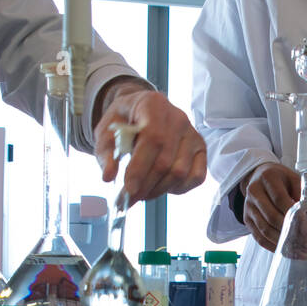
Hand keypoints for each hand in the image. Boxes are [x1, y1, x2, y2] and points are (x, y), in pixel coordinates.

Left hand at [94, 82, 207, 201]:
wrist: (142, 111)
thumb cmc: (124, 121)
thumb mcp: (106, 131)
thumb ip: (105, 153)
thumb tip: (108, 177)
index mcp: (153, 105)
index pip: (152, 139)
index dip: (140, 167)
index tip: (128, 189)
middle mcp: (178, 118)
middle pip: (166, 161)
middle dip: (146, 186)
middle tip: (129, 199)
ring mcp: (193, 134)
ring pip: (180, 172)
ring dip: (159, 190)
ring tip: (142, 194)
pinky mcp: (200, 149)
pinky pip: (196, 176)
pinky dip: (179, 188)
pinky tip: (162, 187)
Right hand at [241, 162, 300, 251]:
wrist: (259, 176)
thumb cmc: (281, 179)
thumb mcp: (293, 178)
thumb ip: (303, 193)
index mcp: (268, 178)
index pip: (279, 199)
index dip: (292, 214)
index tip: (306, 227)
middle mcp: (254, 192)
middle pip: (271, 218)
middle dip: (290, 233)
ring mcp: (248, 207)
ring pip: (265, 230)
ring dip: (283, 244)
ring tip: (301, 252)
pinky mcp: (247, 219)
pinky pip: (259, 237)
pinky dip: (273, 247)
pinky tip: (287, 252)